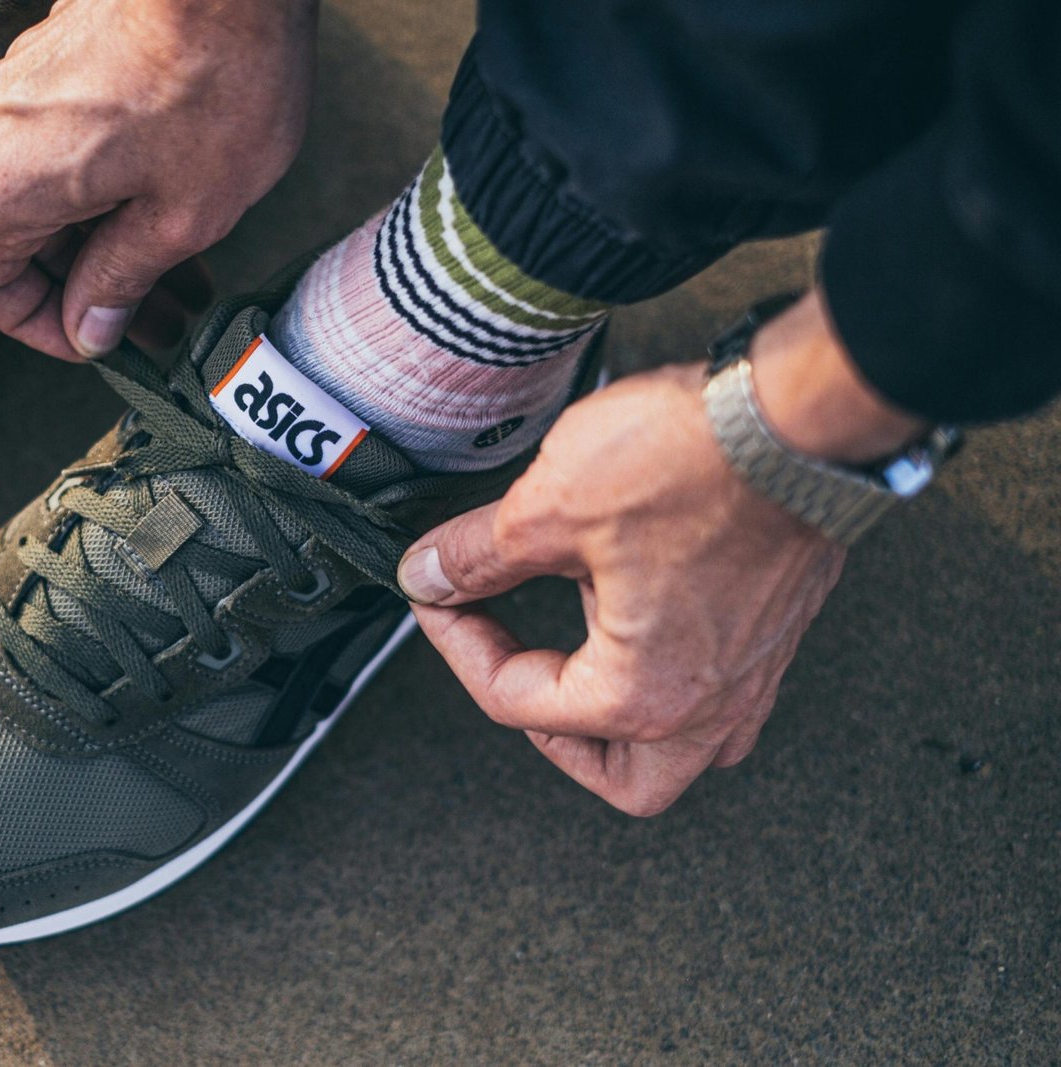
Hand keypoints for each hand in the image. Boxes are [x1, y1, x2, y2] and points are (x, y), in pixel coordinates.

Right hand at [0, 0, 318, 359]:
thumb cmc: (215, 80)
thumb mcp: (181, 215)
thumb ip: (123, 279)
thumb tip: (92, 323)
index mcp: (8, 179)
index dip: (31, 322)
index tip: (89, 337)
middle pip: (18, 234)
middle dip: (91, 286)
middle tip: (159, 317)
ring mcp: (25, 81)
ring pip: (50, 187)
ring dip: (109, 238)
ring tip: (184, 272)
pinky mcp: (62, 53)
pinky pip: (68, 141)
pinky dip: (111, 185)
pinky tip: (176, 204)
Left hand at [399, 293, 922, 814]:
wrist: (797, 415)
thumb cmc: (695, 463)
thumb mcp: (548, 508)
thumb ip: (478, 556)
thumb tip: (433, 573)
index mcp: (643, 696)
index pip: (516, 701)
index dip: (456, 643)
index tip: (437, 596)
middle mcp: (709, 703)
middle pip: (626, 781)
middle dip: (556, 738)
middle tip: (514, 673)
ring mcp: (756, 669)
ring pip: (689, 748)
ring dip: (626, 724)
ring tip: (576, 659)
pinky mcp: (778, 625)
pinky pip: (725, 691)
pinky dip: (673, 675)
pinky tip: (643, 619)